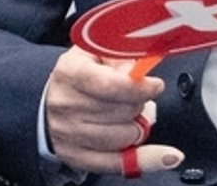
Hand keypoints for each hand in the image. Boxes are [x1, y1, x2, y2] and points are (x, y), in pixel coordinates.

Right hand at [43, 48, 180, 175]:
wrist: (50, 99)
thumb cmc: (81, 73)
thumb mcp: (98, 52)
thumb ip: (122, 56)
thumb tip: (141, 72)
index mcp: (71, 72)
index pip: (110, 85)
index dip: (140, 88)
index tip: (155, 86)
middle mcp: (66, 104)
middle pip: (122, 111)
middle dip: (140, 103)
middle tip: (136, 97)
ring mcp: (68, 133)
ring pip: (124, 136)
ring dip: (137, 126)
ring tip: (129, 114)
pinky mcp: (76, 156)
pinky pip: (117, 163)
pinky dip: (146, 159)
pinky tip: (167, 157)